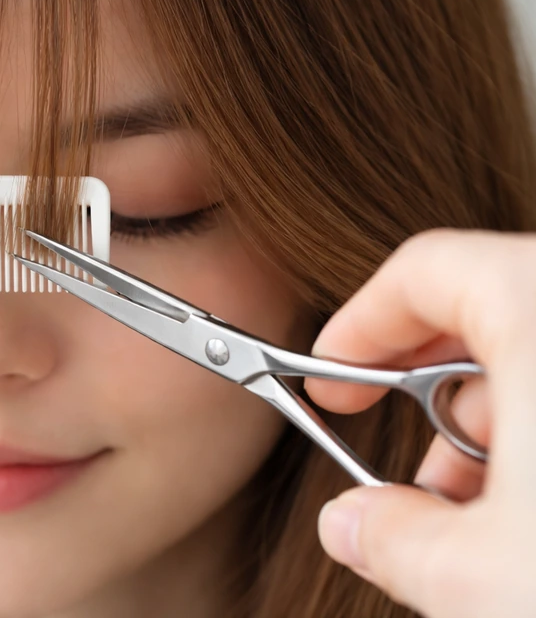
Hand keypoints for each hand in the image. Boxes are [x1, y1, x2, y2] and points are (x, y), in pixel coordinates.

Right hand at [307, 229, 535, 617]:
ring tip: (479, 525)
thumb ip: (391, 537)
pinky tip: (532, 525)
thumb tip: (353, 526)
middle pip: (492, 312)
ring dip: (498, 434)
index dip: (360, 324)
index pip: (429, 268)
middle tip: (408, 476)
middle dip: (432, 400)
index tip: (331, 378)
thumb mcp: (482, 579)